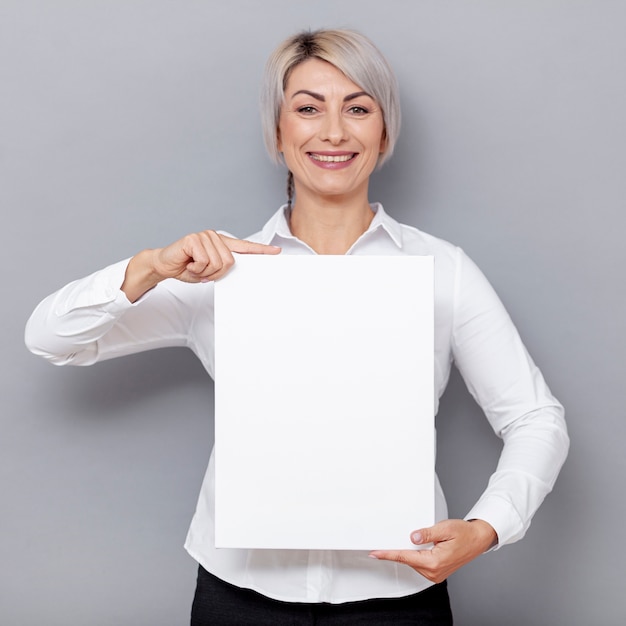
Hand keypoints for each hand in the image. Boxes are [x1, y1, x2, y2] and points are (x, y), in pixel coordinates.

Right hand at [122, 230, 280, 301]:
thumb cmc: (187, 268)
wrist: (164, 265)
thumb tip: (233, 268)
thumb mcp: (209, 271)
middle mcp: (215, 237)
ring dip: (204, 271)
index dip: (261, 250)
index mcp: (221, 244)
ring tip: (194, 266)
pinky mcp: (193, 239)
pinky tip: (188, 263)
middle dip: (215, 273)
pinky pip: (204, 261)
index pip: (245, 246)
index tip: (277, 251)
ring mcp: (204, 236)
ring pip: (217, 263)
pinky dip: (196, 268)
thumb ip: (222, 268)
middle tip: (202, 271)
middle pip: (229, 262)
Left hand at [369, 519, 496, 583]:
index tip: (375, 553)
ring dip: (408, 552)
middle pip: (407, 560)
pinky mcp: (436, 573)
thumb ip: (427, 533)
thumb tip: (413, 536)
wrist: (477, 539)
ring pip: (413, 562)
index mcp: (435, 561)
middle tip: (386, 542)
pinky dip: (414, 556)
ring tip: (413, 539)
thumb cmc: (464, 533)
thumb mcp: (445, 528)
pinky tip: (415, 548)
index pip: (405, 557)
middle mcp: (434, 572)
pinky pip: (419, 564)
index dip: (388, 554)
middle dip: (397, 550)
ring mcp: (436, 574)